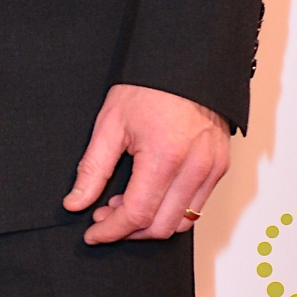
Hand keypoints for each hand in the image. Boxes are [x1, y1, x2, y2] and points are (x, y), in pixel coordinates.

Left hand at [65, 84, 230, 243]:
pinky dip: (172, 211)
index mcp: (165, 156)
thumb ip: (92, 169)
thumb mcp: (111, 124)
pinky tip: (151, 194)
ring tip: (126, 204)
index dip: (110, 231)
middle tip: (105, 216)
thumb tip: (76, 202)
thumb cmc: (150, 86)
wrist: (186, 63)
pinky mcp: (221, 167)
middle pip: (161, 227)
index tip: (93, 233)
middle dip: (128, 231)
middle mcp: (194, 167)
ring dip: (151, 224)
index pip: (136, 214)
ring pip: (182, 223)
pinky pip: (197, 206)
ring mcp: (212, 169)